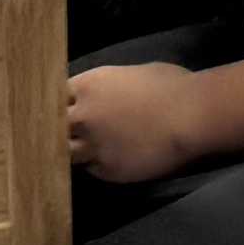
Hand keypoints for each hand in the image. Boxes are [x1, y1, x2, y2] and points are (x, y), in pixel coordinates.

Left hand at [63, 60, 212, 184]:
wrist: (191, 117)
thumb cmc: (169, 85)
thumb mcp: (130, 74)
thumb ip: (106, 86)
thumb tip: (105, 94)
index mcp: (88, 86)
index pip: (53, 97)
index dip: (59, 104)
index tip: (63, 108)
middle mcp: (83, 117)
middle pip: (52, 127)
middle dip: (58, 130)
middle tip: (64, 133)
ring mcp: (94, 146)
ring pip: (66, 154)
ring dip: (73, 153)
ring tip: (82, 152)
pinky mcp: (109, 170)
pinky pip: (93, 170)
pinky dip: (96, 166)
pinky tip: (109, 160)